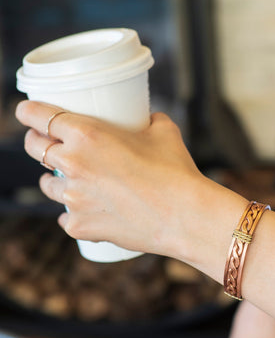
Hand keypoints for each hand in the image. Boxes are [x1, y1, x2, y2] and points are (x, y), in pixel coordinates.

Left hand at [16, 101, 203, 256]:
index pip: (36, 116)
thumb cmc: (175, 171)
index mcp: (86, 134)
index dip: (27, 112)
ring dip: (55, 179)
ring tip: (75, 181)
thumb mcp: (163, 131)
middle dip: (37, 142)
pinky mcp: (80, 225)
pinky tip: (86, 211)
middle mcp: (72, 164)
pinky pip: (65, 218)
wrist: (184, 216)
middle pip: (34, 147)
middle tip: (51, 144)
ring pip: (47, 184)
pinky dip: (73, 214)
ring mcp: (73, 198)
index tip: (27, 113)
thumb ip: (147, 120)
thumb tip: (146, 118)